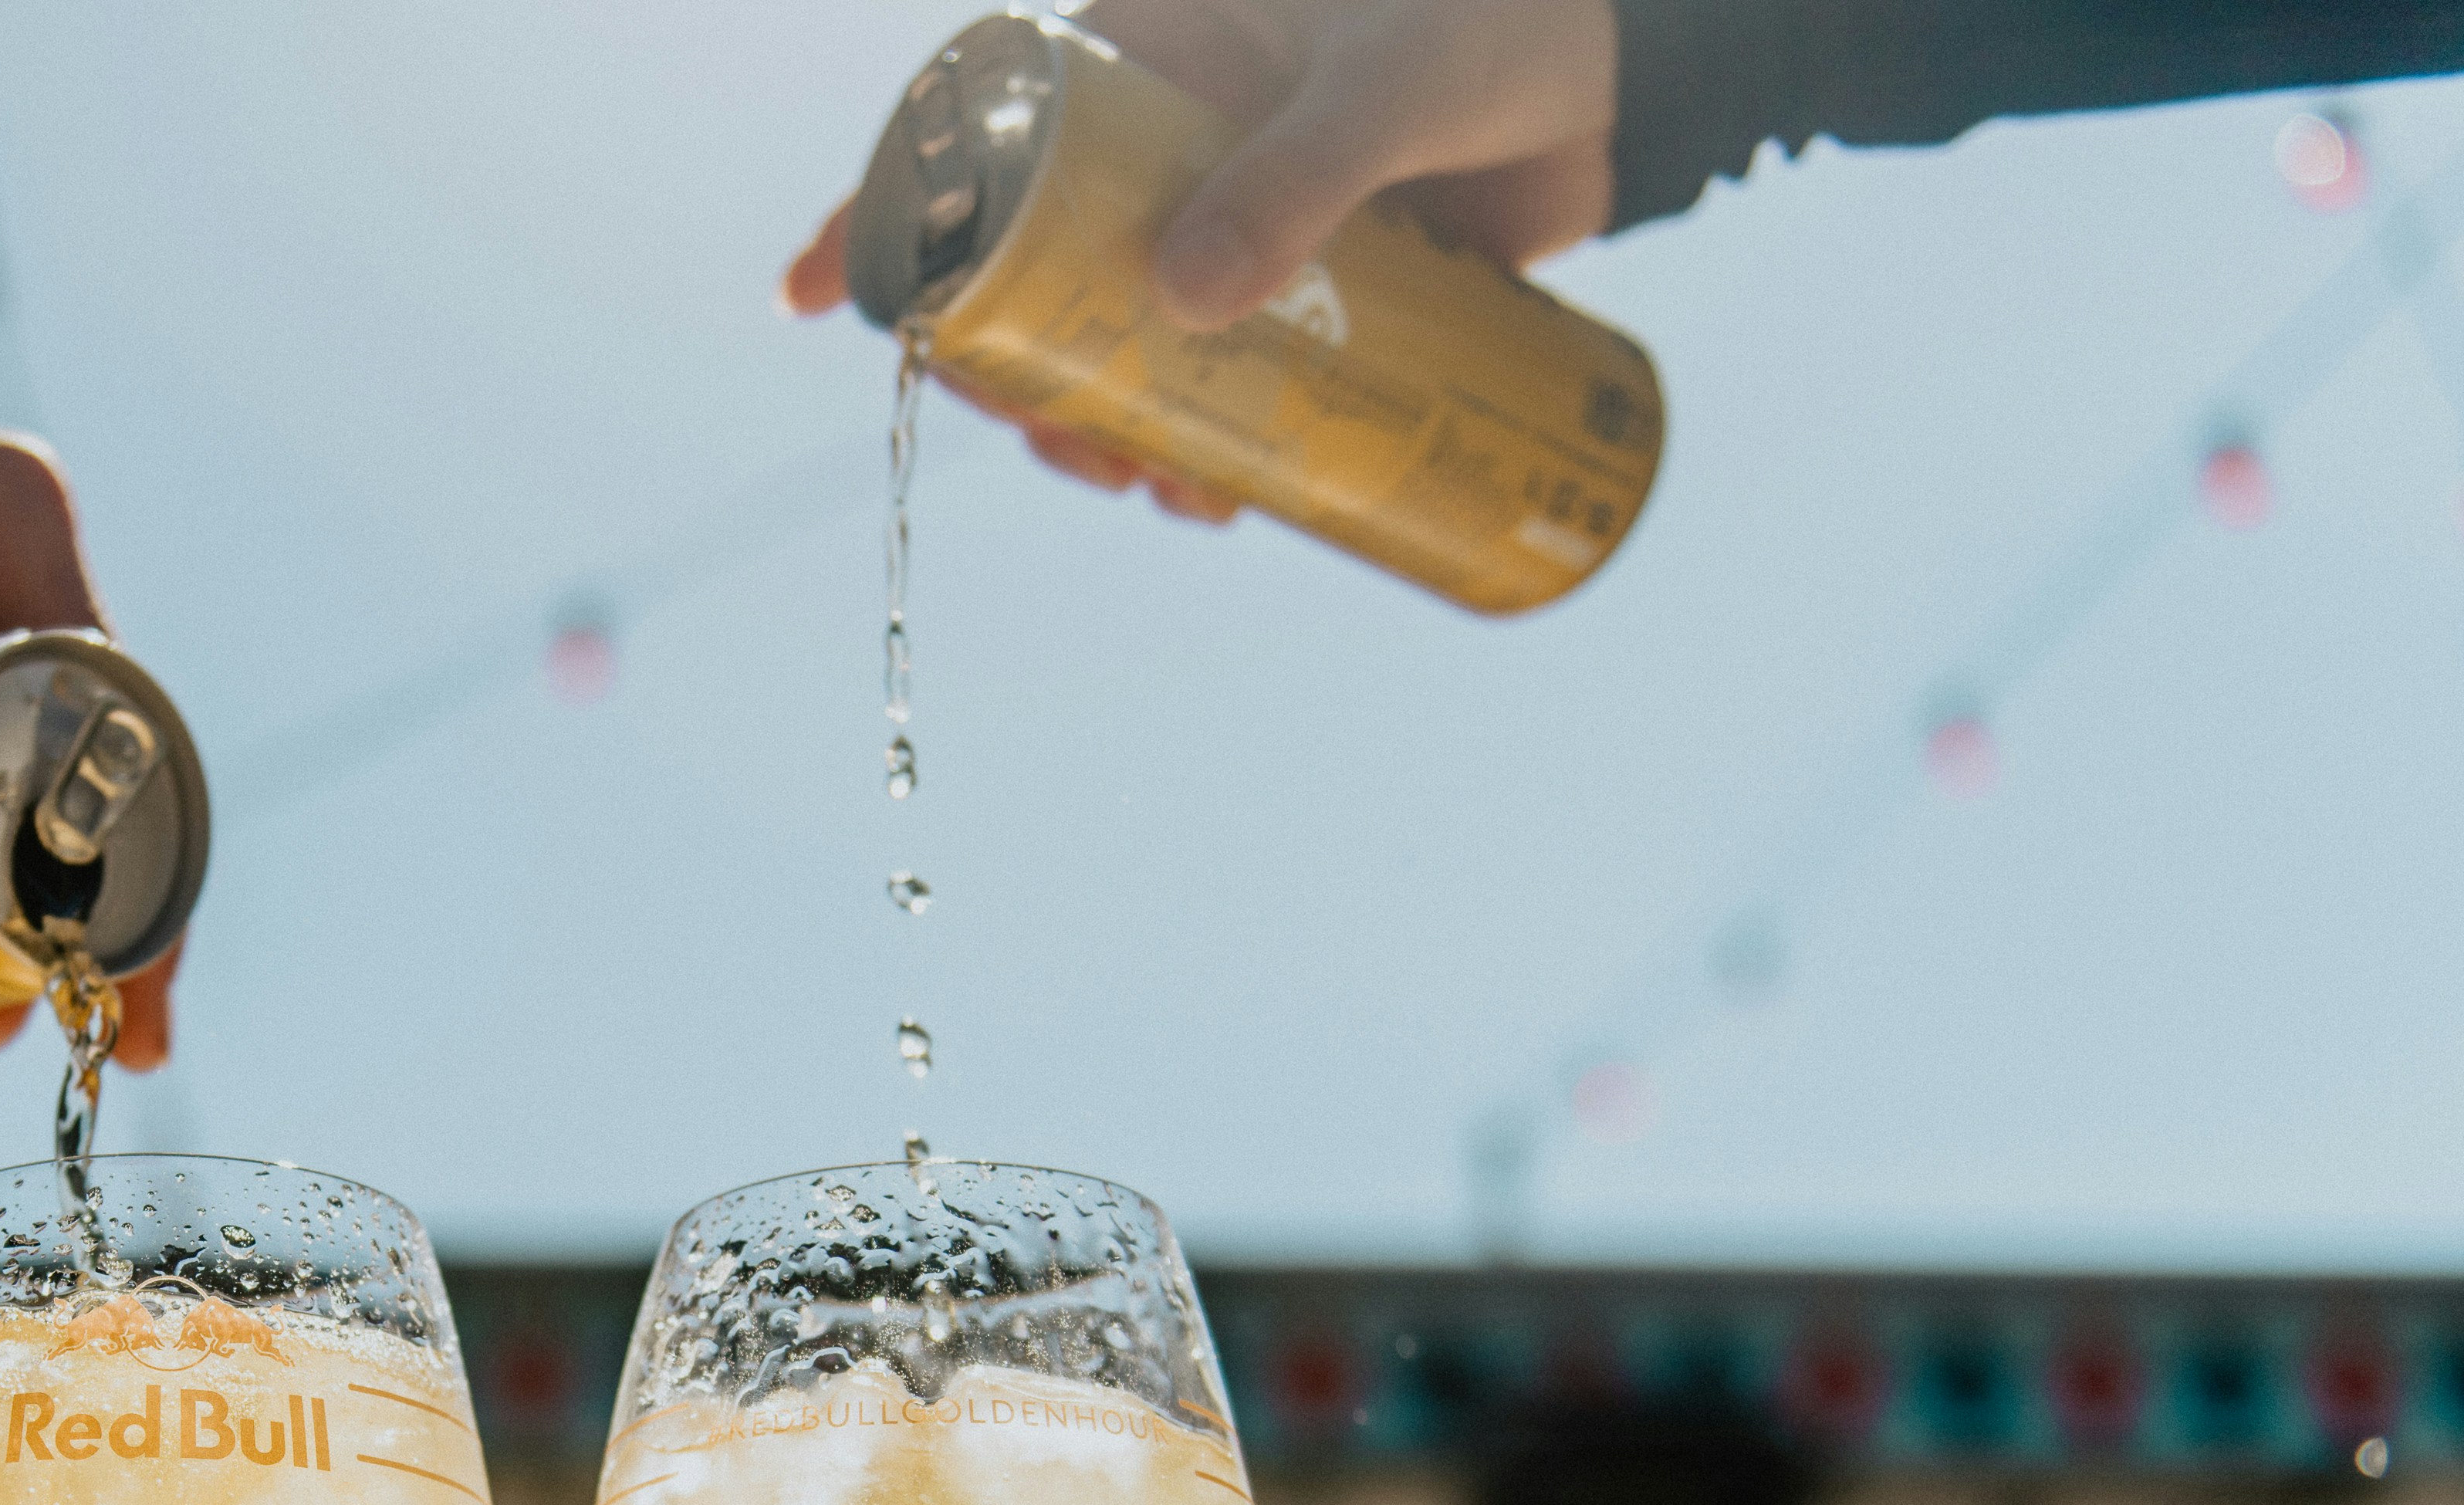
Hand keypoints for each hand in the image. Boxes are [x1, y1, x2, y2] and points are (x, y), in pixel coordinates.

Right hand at [780, 0, 1617, 519]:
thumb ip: (1301, 179)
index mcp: (1160, 39)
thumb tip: (1182, 311)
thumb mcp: (1398, 83)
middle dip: (1027, 372)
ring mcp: (1241, 209)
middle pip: (1043, 264)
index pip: (985, 123)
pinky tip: (1230, 497)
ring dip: (1122, 429)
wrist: (1653, 61)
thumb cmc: (1519, 15)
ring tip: (1161, 492)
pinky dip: (1219, 442)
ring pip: (1133, 335)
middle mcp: (1180, 130)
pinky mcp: (1315, 278)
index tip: (810, 295)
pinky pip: (1233, 371)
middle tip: (1060, 448)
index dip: (880, 207)